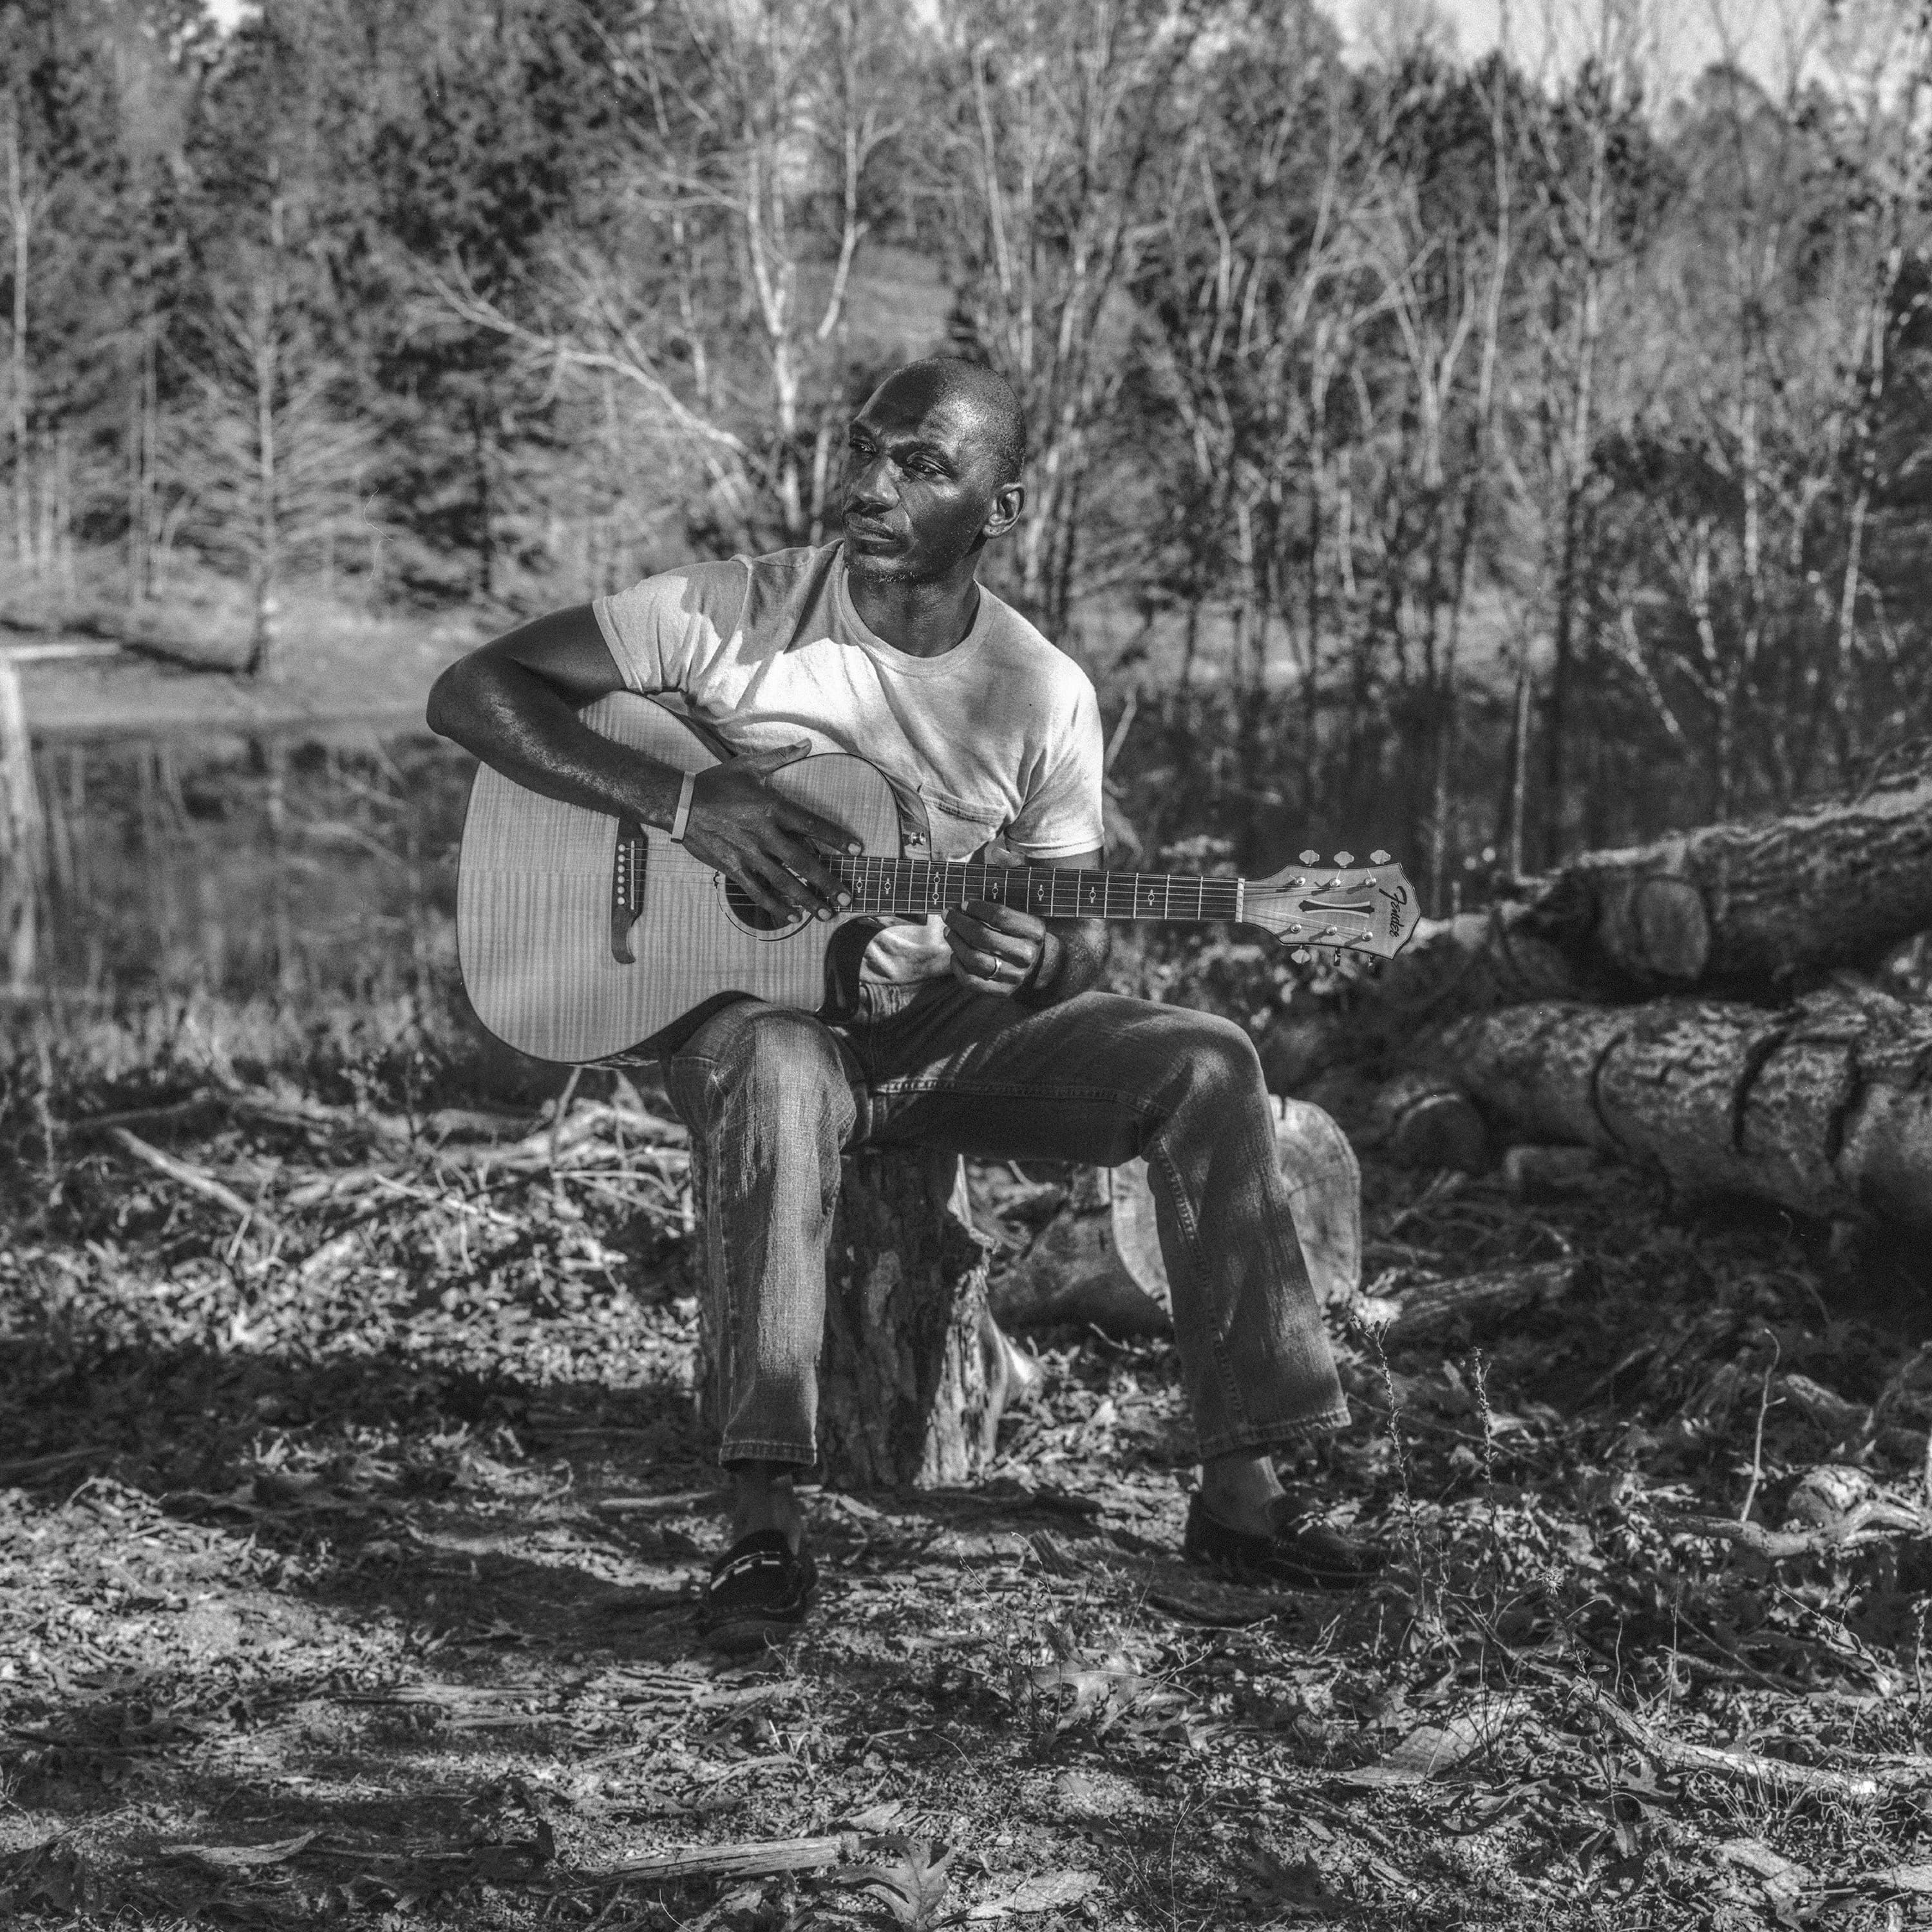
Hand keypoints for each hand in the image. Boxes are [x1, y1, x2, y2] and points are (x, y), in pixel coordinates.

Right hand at [680, 743, 859, 922]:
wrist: (680, 804)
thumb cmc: (717, 783)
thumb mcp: (749, 765)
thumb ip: (781, 757)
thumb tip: (808, 743)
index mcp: (772, 808)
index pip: (813, 825)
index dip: (837, 838)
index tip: (857, 850)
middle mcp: (764, 834)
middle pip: (803, 862)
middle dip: (827, 883)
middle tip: (847, 898)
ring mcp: (748, 854)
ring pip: (783, 882)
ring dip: (806, 901)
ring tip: (826, 914)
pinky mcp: (733, 867)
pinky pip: (758, 891)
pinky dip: (775, 906)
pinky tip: (792, 917)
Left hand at [944, 893, 1051, 997]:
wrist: (1041, 968)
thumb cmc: (1023, 937)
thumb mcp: (1022, 920)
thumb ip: (999, 914)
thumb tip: (961, 908)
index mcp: (1033, 932)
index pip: (999, 916)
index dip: (977, 908)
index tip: (963, 904)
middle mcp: (1025, 955)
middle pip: (983, 937)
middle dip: (959, 923)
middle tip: (948, 914)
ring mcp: (1014, 975)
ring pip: (974, 959)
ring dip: (956, 943)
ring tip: (949, 932)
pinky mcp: (1002, 991)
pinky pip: (971, 980)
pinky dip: (957, 966)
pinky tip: (955, 955)